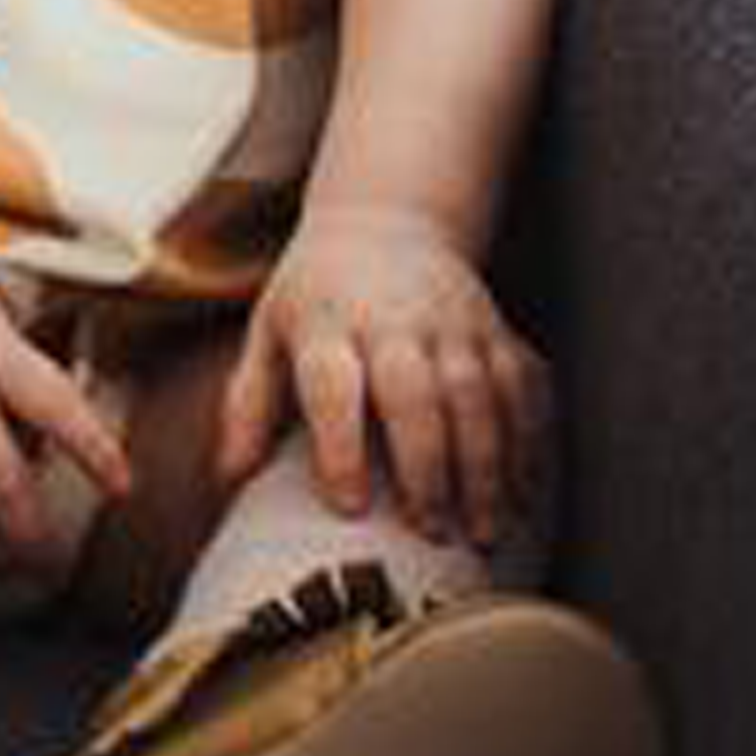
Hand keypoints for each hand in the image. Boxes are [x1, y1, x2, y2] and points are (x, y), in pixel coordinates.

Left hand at [219, 205, 548, 546]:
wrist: (384, 222)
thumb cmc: (316, 297)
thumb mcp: (269, 333)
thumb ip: (248, 405)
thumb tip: (226, 478)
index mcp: (323, 321)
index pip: (331, 383)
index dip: (340, 446)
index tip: (350, 507)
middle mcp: (389, 317)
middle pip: (413, 392)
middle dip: (426, 467)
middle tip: (432, 532)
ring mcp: (449, 320)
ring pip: (476, 395)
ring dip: (485, 468)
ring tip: (481, 530)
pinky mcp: (495, 327)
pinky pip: (521, 386)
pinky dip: (528, 442)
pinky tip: (523, 494)